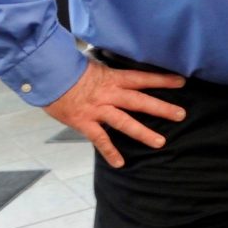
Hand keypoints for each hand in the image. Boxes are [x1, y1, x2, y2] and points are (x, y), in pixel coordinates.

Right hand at [43, 60, 186, 167]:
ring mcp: (97, 109)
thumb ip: (110, 71)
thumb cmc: (69, 69)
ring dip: (143, 132)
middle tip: (181, 115)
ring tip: (160, 142)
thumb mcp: (94, 64)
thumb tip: (123, 69)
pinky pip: (99, 139)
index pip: (142, 78)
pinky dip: (109, 152)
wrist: (46, 77)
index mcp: (113, 78)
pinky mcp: (84, 122)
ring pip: (124, 122)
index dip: (161, 80)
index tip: (181, 82)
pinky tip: (120, 163)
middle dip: (161, 108)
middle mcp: (108, 94)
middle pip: (139, 101)